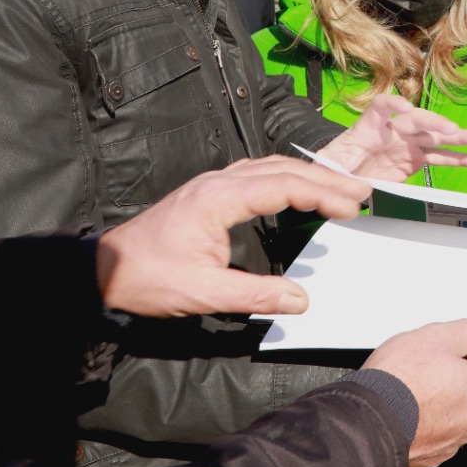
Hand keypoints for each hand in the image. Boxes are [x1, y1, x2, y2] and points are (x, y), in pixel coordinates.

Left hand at [97, 156, 372, 317]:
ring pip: (270, 166)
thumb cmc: (148, 279)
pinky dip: (286, 176)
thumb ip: (254, 295)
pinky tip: (297, 187)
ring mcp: (211, 184)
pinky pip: (256, 172)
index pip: (283, 186)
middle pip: (282, 169)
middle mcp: (218, 182)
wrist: (104, 269)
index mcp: (219, 199)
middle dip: (325, 179)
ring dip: (307, 175)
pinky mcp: (207, 192)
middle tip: (362, 191)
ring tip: (339, 187)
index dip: (322, 194)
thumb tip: (302, 300)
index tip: (352, 207)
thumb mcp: (202, 293)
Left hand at [320, 93, 466, 181]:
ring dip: (459, 138)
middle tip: (451, 129)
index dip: (393, 104)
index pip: (381, 107)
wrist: (343, 174)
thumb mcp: (329, 162)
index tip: (404, 108)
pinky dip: (458, 159)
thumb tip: (338, 173)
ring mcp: (407, 144)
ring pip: (436, 138)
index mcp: (369, 126)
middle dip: (434, 123)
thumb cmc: (336, 163)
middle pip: (416, 119)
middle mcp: (393, 130)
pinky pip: (440, 157)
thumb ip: (334, 163)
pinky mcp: (416, 159)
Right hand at [364, 318, 466, 466]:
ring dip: (434, 396)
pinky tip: (401, 407)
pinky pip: (428, 428)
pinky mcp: (426, 456)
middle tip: (424, 361)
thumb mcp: (436, 337)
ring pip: (449, 408)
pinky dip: (419, 418)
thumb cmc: (397, 384)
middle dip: (451, 371)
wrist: (362, 427)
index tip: (454, 343)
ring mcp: (449, 443)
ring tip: (407, 385)